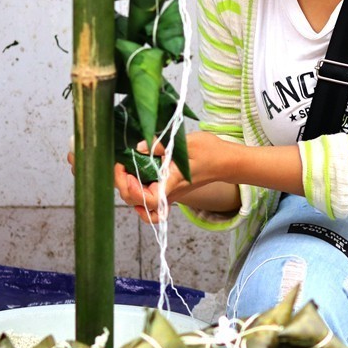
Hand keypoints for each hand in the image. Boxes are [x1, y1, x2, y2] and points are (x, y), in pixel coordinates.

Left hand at [114, 131, 232, 222]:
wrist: (225, 162)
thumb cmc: (211, 152)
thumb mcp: (187, 143)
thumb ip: (161, 145)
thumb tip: (139, 148)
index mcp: (173, 183)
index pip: (148, 200)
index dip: (132, 189)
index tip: (126, 169)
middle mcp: (169, 193)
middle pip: (137, 203)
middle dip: (122, 185)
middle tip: (121, 163)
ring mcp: (168, 194)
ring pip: (139, 204)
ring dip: (127, 190)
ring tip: (125, 169)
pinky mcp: (168, 190)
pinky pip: (148, 203)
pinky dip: (138, 199)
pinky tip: (134, 184)